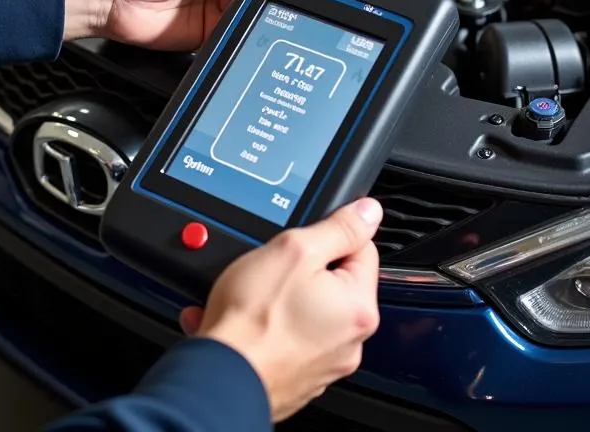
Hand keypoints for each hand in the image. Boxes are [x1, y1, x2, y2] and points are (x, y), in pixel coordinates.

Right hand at [180, 198, 382, 423]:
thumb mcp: (294, 250)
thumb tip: (369, 211)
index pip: (362, 248)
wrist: (221, 375)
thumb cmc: (253, 319)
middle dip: (301, 269)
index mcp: (359, 307)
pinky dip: (270, 326)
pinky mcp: (300, 377)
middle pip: (334, 281)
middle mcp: (351, 341)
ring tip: (251, 296)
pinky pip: (290, 337)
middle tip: (271, 269)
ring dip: (282, 299)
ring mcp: (325, 363)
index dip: (328, 235)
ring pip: (308, 310)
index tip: (302, 240)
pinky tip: (246, 321)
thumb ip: (337, 228)